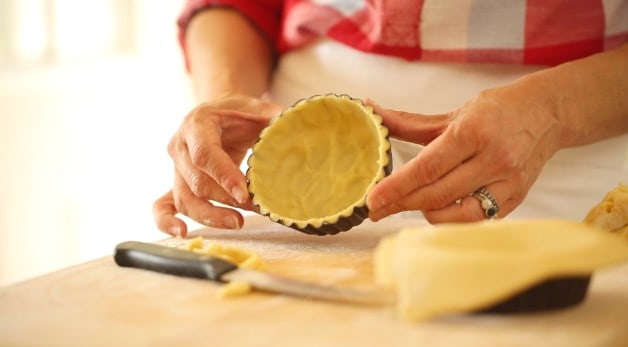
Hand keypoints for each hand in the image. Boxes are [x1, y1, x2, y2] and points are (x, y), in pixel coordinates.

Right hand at [154, 94, 282, 235]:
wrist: (219, 113)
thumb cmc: (239, 114)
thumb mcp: (258, 109)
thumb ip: (275, 119)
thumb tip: (294, 128)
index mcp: (196, 124)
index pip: (204, 154)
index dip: (223, 175)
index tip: (244, 193)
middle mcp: (180, 146)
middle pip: (196, 182)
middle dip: (225, 200)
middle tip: (255, 208)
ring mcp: (175, 167)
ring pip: (184, 199)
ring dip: (209, 216)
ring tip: (237, 223)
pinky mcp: (176, 183)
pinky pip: (163, 205)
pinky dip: (167, 221)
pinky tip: (184, 232)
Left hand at [365, 83, 563, 222]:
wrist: (548, 113)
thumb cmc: (497, 110)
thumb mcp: (454, 113)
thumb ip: (410, 122)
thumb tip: (373, 112)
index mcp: (473, 133)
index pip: (426, 168)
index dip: (396, 187)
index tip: (372, 199)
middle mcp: (493, 159)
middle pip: (437, 195)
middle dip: (400, 204)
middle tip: (375, 210)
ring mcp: (507, 183)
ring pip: (455, 214)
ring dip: (424, 213)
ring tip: (408, 204)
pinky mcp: (516, 199)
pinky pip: (475, 219)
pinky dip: (451, 218)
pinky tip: (436, 209)